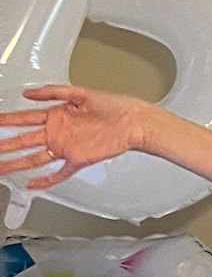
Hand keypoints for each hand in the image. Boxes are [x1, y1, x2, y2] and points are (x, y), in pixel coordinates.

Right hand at [0, 84, 150, 191]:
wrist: (133, 122)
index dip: (8, 120)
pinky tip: (32, 184)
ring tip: (2, 168)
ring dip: (17, 163)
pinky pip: (58, 173)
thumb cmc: (113, 106)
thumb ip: (53, 92)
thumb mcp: (80, 93)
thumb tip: (28, 92)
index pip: (24, 118)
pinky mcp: (78, 160)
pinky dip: (45, 180)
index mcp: (56, 115)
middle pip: (24, 140)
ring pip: (35, 158)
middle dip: (6, 144)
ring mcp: (66, 147)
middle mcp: (58, 132)